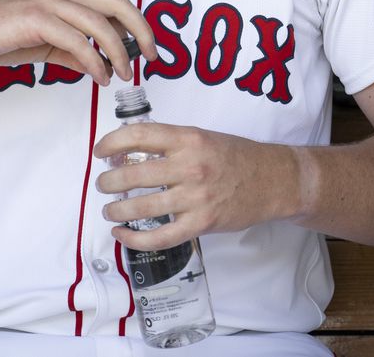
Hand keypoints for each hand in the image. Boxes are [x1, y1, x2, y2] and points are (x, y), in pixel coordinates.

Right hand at [0, 0, 157, 85]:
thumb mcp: (42, 42)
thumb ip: (70, 50)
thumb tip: (97, 65)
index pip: (112, 0)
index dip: (136, 22)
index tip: (148, 47)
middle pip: (117, 3)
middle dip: (141, 30)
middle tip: (153, 57)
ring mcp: (48, 1)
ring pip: (100, 24)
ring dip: (119, 52)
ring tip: (123, 74)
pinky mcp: (36, 18)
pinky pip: (77, 41)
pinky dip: (94, 61)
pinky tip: (98, 76)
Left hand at [93, 122, 302, 250]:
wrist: (273, 180)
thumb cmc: (235, 157)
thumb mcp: (202, 137)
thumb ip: (169, 142)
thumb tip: (128, 149)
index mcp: (188, 139)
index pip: (139, 135)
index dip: (112, 142)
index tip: (100, 151)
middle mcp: (190, 166)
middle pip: (133, 174)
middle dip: (108, 181)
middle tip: (103, 183)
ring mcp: (195, 197)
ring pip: (141, 207)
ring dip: (116, 210)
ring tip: (109, 209)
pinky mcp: (201, 223)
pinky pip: (160, 237)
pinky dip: (134, 239)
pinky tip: (121, 234)